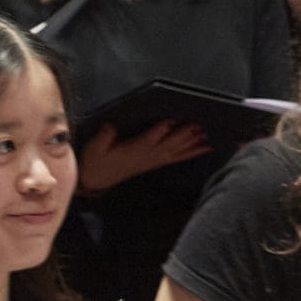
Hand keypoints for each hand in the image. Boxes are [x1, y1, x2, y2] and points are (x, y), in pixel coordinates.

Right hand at [77, 121, 210, 193]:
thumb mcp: (94, 148)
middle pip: (167, 145)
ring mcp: (152, 160)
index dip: (160, 131)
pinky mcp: (155, 163)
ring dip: (191, 144)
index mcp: (131, 151)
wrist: (97, 180)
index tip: (171, 121)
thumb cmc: (96, 162)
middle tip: (196, 125)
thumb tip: (110, 127)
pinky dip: (191, 152)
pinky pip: (177, 158)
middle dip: (182, 135)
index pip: (148, 139)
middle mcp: (146, 156)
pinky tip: (203, 148)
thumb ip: (103, 137)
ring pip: (175, 152)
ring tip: (205, 136)